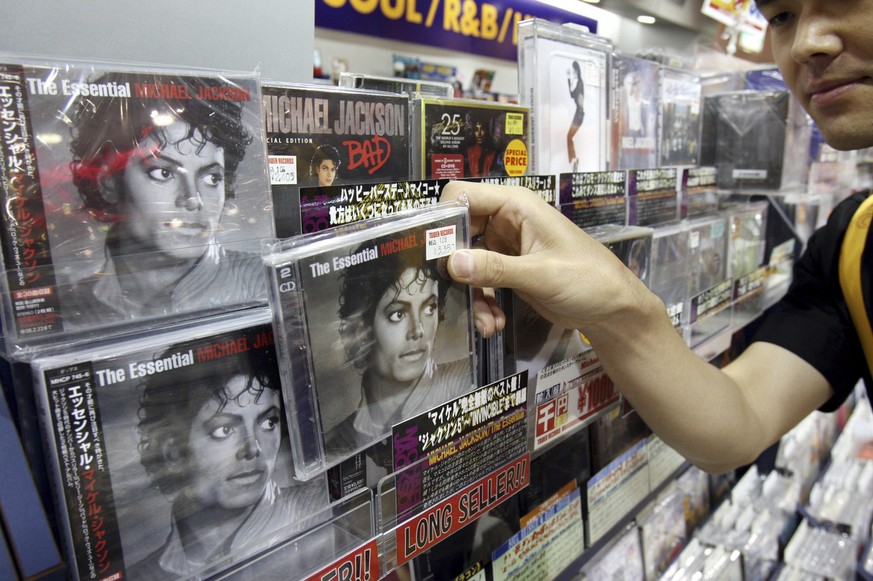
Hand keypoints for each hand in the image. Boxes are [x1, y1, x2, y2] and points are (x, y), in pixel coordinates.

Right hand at [440, 181, 650, 337]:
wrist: (613, 309)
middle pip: (459, 232)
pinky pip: (481, 282)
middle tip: (449, 292)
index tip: (434, 253)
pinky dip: (482, 303)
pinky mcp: (508, 270)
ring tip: (485, 322)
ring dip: (471, 294)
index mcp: (515, 206)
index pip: (462, 195)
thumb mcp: (540, 274)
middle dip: (454, 266)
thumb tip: (451, 263)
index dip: (443, 219)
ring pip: (467, 263)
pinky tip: (492, 324)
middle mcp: (506, 221)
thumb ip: (495, 269)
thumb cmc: (587, 279)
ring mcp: (506, 246)